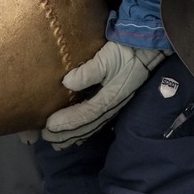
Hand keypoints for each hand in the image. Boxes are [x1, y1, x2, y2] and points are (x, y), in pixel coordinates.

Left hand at [42, 41, 167, 149]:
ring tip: (58, 143)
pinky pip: (95, 120)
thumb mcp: (108, 58)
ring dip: (74, 135)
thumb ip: (88, 72)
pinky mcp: (112, 100)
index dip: (66, 122)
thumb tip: (67, 82)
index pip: (84, 115)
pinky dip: (84, 129)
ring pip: (91, 126)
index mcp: (109, 98)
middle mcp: (111, 106)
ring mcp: (113, 105)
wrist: (147, 50)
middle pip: (86, 126)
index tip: (49, 126)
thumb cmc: (127, 52)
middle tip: (46, 137)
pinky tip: (77, 135)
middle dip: (66, 134)